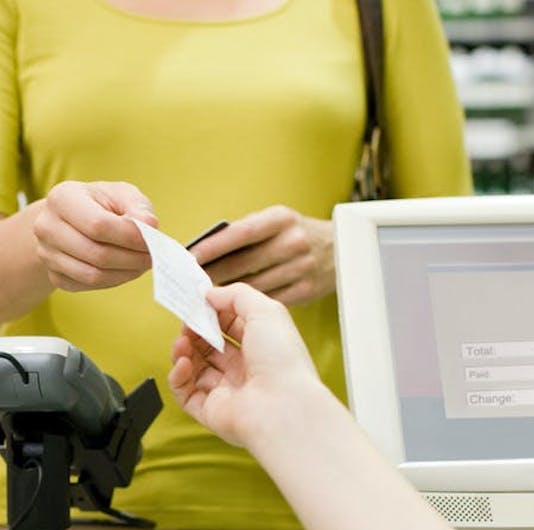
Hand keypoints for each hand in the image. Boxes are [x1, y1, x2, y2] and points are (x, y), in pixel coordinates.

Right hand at [34, 181, 157, 291]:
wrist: (71, 220)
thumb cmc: (100, 204)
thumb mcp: (120, 194)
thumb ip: (138, 207)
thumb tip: (149, 227)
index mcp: (62, 198)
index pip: (98, 225)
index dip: (129, 236)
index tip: (152, 240)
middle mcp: (46, 226)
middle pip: (96, 254)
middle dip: (131, 258)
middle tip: (152, 256)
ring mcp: (46, 254)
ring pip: (92, 275)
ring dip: (125, 273)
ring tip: (141, 263)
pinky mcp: (53, 275)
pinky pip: (87, 286)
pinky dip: (112, 280)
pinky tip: (124, 269)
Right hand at [168, 283, 321, 447]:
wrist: (283, 407)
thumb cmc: (282, 359)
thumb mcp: (265, 311)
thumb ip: (236, 296)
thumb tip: (209, 293)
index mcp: (261, 347)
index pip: (231, 326)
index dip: (213, 313)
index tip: (196, 301)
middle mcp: (245, 369)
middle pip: (210, 346)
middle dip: (194, 331)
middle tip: (186, 320)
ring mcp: (227, 391)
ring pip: (194, 368)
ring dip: (183, 350)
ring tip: (182, 341)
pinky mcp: (211, 411)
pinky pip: (185, 393)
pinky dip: (178, 376)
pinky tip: (182, 363)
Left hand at [190, 206, 334, 304]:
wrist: (342, 249)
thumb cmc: (296, 234)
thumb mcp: (277, 221)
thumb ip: (246, 232)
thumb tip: (206, 250)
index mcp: (281, 219)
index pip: (241, 233)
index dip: (214, 246)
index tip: (191, 257)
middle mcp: (292, 242)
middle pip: (243, 262)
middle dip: (213, 273)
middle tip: (191, 281)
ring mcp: (301, 267)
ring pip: (253, 285)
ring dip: (227, 291)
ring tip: (206, 294)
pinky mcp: (306, 290)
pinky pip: (269, 300)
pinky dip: (249, 304)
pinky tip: (233, 305)